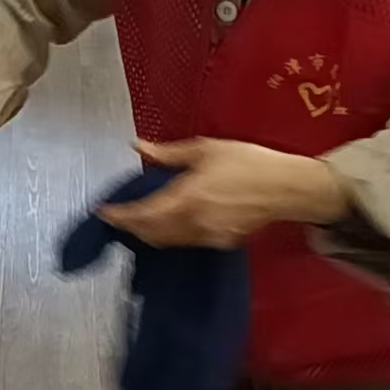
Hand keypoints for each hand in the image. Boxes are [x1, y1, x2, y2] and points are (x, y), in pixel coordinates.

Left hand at [98, 138, 350, 248]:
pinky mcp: (221, 242)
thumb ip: (168, 153)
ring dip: (148, 233)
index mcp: (186, 197)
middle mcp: (193, 222)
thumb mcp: (205, 149)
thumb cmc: (247, 162)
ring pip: (167, 242)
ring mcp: (208, 236)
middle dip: (130, 227)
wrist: (286, 188)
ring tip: (138, 219)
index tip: (104, 211)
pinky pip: (185, 242)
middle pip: (150, 234)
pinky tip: (168, 223)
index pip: (142, 214)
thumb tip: (138, 147)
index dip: (119, 215)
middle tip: (118, 215)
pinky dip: (169, 236)